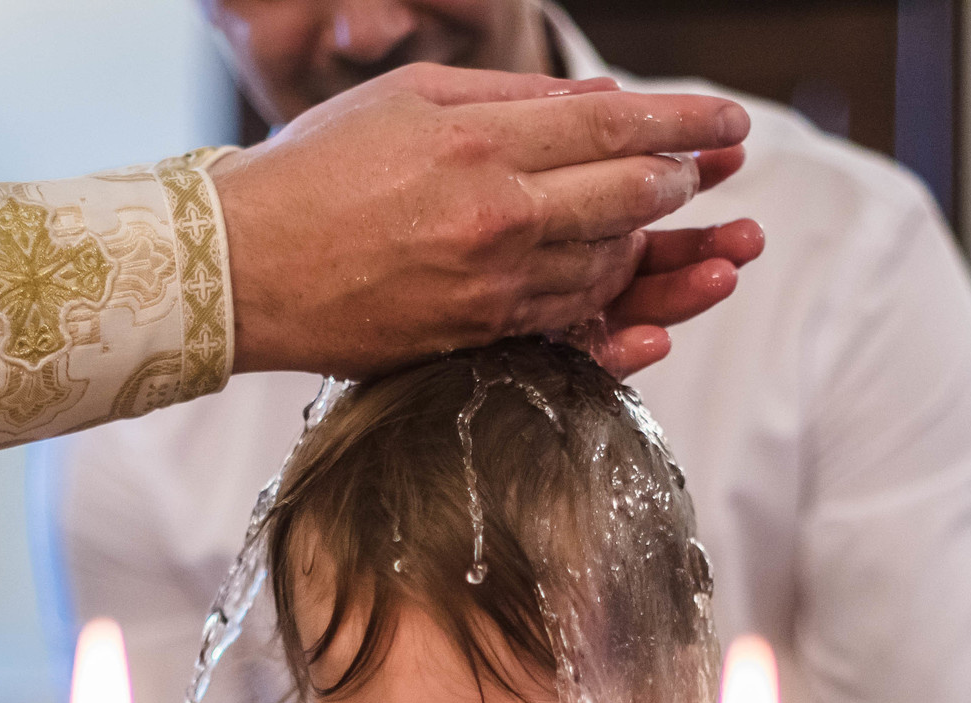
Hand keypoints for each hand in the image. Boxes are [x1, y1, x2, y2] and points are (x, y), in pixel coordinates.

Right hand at [210, 63, 751, 376]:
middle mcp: (495, 217)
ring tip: (670, 218)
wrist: (242, 268)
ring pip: (607, 262)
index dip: (682, 121)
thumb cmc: (313, 169)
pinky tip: (619, 273)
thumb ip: (508, 99)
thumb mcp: (405, 99)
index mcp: (478, 144)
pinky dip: (607, 294)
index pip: (613, 128)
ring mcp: (489, 285)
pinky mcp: (475, 335)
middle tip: (708, 166)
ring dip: (652, 241)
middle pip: (627, 197)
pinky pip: (569, 317)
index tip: (728, 119)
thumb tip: (595, 102)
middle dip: (681, 179)